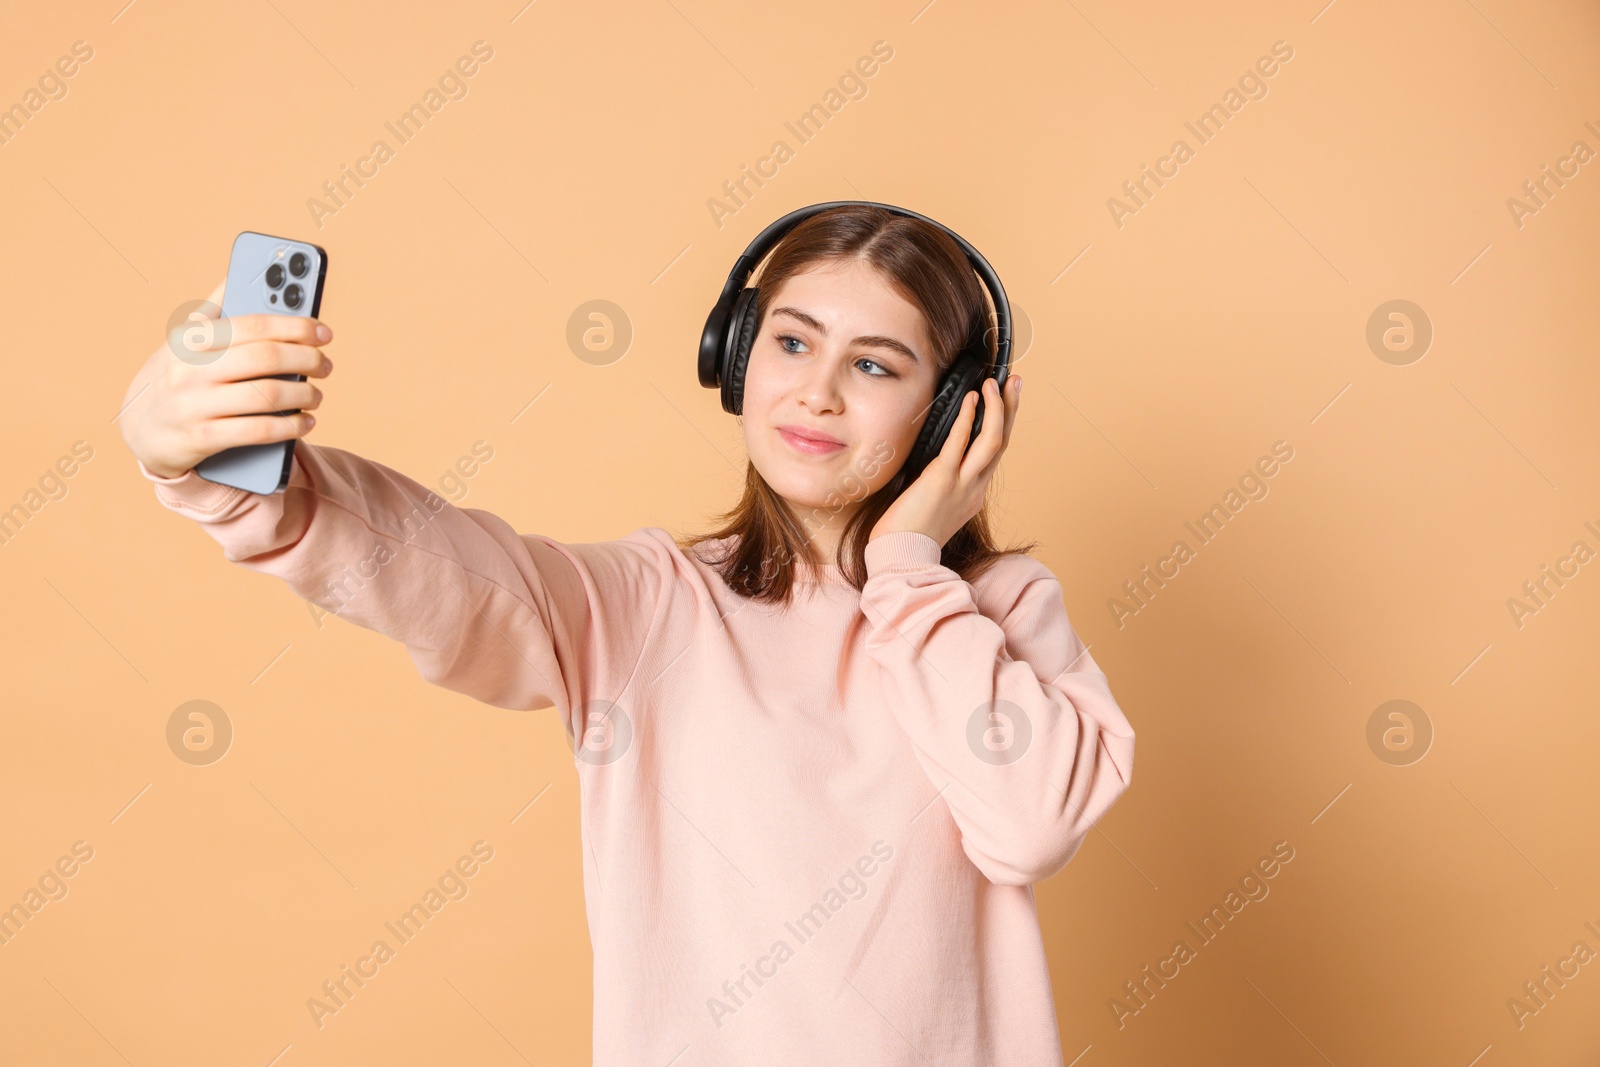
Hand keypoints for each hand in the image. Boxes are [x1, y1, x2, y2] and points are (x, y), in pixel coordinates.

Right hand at [119, 278, 333, 478]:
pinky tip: (305, 422)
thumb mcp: (185, 342)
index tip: (324, 332)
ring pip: (266, 396)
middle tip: (325, 365)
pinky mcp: (202, 438)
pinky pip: (258, 431)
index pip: (254, 325)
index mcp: (191, 339)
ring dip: (303, 395)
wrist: (139, 431)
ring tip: (316, 394)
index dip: (296, 326)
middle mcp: (190, 369)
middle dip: (306, 360)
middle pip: (265, 359)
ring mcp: (195, 404)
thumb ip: (215, 310)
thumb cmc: (174, 377)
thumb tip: (240, 272)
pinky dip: (290, 426)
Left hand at [870, 374, 1022, 548]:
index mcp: (973, 495)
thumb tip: (934, 461)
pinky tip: (971, 399)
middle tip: (1015, 381)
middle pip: (1002, 443)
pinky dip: (968, 419)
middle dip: (1011, 409)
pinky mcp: (942, 481)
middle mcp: (974, 489)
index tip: (1005, 402)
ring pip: (991, 442)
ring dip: (998, 409)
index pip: (994, 455)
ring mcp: (962, 485)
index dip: (1002, 425)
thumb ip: (941, 485)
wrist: (902, 559)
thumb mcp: (934, 507)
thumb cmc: (908, 536)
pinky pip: (959, 444)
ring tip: (995, 383)